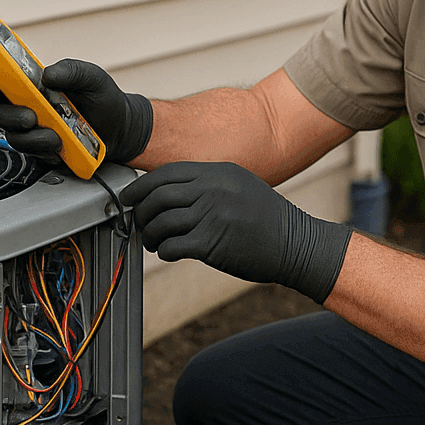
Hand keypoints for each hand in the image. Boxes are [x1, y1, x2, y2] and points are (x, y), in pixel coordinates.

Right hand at [0, 58, 152, 163]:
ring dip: (33, 138)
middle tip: (31, 118)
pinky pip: (33, 154)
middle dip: (12, 117)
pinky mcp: (43, 150)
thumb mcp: (91, 77)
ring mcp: (34, 130)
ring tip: (57, 136)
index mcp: (34, 84)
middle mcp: (29, 106)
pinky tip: (61, 146)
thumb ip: (71, 70)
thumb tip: (48, 74)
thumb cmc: (103, 98)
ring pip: (14, 137)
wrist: (121, 128)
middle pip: (0, 113)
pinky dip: (46, 151)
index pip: (0, 81)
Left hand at [119, 162, 352, 303]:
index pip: (166, 173)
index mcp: (218, 172)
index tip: (128, 197)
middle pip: (158, 196)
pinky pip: (173, 245)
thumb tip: (168, 194)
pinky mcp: (212, 243)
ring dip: (150, 235)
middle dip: (140, 212)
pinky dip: (164, 251)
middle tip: (138, 223)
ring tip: (154, 242)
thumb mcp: (240, 186)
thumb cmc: (267, 218)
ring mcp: (212, 215)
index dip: (141, 186)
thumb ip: (207, 184)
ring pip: (161, 222)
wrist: (295, 243)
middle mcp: (213, 189)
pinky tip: (169, 252)